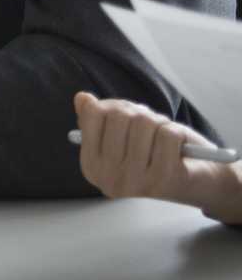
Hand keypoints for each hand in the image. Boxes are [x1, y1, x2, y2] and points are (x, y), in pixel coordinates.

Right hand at [74, 91, 241, 221]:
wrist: (199, 179)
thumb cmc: (155, 150)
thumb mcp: (122, 132)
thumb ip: (99, 116)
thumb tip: (82, 98)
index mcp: (92, 166)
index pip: (93, 114)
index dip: (114, 108)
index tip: (124, 122)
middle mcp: (108, 178)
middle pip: (120, 115)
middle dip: (139, 114)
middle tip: (149, 131)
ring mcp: (135, 181)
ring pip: (144, 123)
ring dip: (159, 123)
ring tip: (163, 139)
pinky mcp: (164, 179)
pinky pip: (167, 134)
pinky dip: (176, 132)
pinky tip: (177, 147)